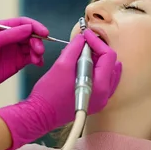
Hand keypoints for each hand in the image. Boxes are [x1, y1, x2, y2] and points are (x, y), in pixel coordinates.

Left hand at [0, 17, 47, 108]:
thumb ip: (10, 35)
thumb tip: (29, 28)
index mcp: (3, 28)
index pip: (23, 23)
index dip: (35, 26)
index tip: (43, 33)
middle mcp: (11, 37)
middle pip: (31, 34)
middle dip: (37, 41)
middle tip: (38, 50)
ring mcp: (15, 50)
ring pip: (33, 46)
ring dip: (38, 50)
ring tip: (37, 59)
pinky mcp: (18, 62)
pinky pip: (32, 58)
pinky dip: (38, 59)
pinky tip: (38, 63)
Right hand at [0, 31, 121, 149]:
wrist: (40, 115)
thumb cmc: (49, 92)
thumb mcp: (62, 65)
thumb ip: (75, 48)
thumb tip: (83, 38)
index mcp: (100, 86)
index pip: (108, 56)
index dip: (97, 42)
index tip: (85, 34)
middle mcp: (105, 94)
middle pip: (110, 64)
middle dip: (97, 49)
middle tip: (82, 43)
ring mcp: (100, 100)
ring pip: (107, 72)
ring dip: (96, 59)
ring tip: (80, 53)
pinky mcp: (94, 102)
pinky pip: (102, 82)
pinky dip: (95, 70)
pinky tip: (84, 65)